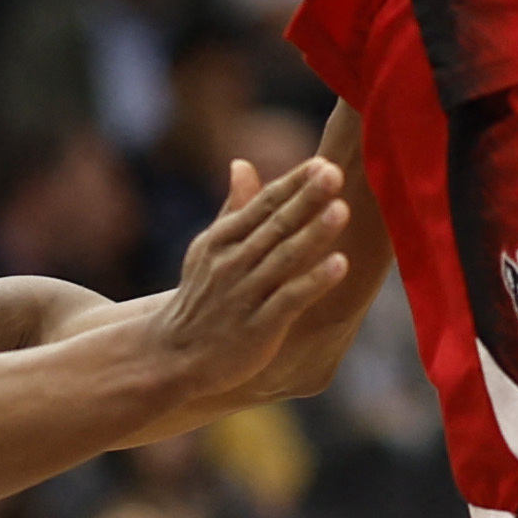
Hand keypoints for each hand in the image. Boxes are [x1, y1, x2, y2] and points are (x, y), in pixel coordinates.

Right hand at [146, 155, 350, 399]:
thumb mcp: (209, 248)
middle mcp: (232, 263)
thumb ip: (233, 208)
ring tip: (342, 209)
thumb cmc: (202, 295)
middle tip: (335, 172)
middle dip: (306, 198)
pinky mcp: (257, 328)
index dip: (293, 183)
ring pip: (284, 259)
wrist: (174, 355)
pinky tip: (340, 265)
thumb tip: (242, 163)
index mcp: (222, 239)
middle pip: (276, 225)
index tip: (323, 162)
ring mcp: (244, 295)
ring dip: (314, 234)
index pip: (263, 204)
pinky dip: (313, 282)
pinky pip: (289, 300)